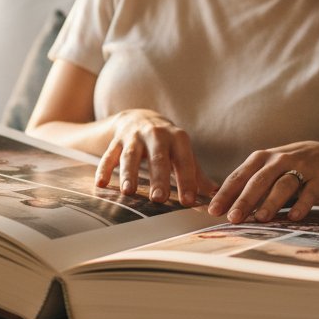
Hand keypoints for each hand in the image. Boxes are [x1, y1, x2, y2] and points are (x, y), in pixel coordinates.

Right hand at [95, 109, 214, 205]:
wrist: (139, 117)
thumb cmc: (167, 143)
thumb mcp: (183, 153)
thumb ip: (197, 174)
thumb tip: (217, 194)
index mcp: (177, 138)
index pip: (184, 161)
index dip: (186, 181)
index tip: (188, 201)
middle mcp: (156, 134)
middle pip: (157, 158)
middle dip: (158, 178)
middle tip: (159, 198)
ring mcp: (133, 137)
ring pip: (130, 155)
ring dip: (129, 173)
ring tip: (128, 192)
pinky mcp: (115, 141)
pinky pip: (108, 155)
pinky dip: (104, 169)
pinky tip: (101, 185)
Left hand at [207, 141, 318, 222]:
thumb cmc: (286, 167)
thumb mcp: (265, 169)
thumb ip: (246, 185)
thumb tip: (220, 208)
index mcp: (260, 159)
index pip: (239, 177)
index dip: (226, 194)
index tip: (213, 210)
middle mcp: (278, 161)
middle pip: (259, 181)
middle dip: (245, 200)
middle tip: (233, 218)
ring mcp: (300, 168)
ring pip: (283, 185)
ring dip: (271, 202)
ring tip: (260, 219)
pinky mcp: (318, 179)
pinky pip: (309, 193)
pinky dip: (301, 205)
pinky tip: (294, 217)